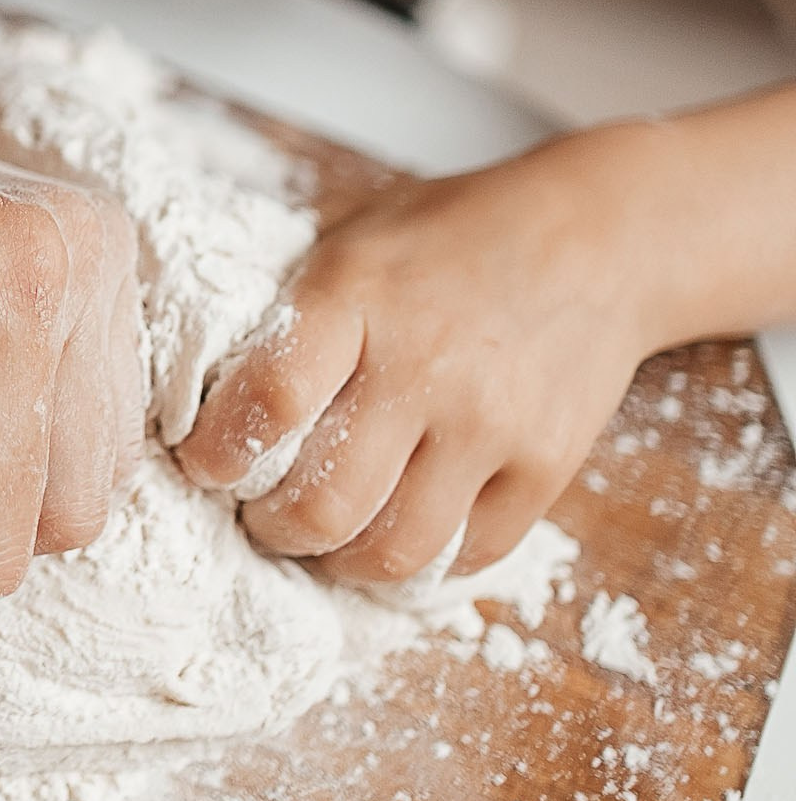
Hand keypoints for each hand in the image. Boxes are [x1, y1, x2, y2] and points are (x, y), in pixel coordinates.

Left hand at [178, 130, 661, 582]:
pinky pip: (463, 556)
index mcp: (358, 297)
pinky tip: (394, 529)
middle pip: (323, 505)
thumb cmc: (451, 239)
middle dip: (270, 529)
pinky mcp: (546, 469)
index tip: (204, 464)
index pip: (270, 402)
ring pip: (392, 551)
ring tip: (323, 536)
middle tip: (259, 515)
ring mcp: (493, 425)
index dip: (219, 454)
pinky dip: (417, 561)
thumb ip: (288, 315)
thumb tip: (201, 399)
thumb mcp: (352, 241)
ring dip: (339, 561)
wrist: (599, 239)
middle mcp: (427, 367)